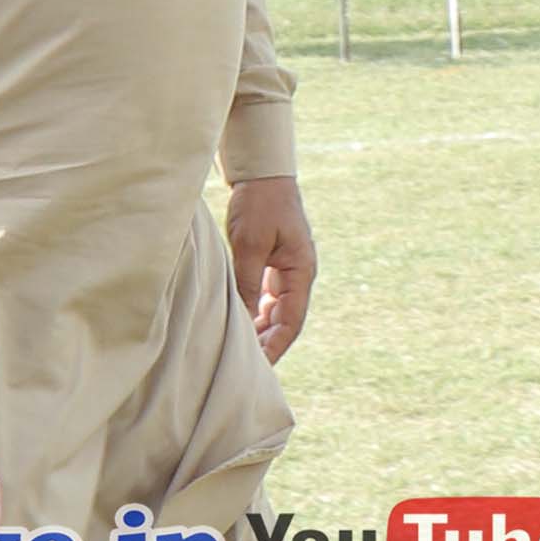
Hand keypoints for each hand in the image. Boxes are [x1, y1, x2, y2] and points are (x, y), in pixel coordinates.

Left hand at [225, 174, 317, 358]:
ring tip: (239, 350)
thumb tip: (240, 320)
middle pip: (285, 320)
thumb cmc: (259, 205)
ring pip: (275, 310)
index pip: (291, 321)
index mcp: (301, 272)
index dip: (276, 346)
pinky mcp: (274, 263)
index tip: (259, 367)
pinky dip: (254, 312)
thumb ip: (246, 284)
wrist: (262, 173)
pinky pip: (266, 296)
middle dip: (267, 343)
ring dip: (260, 329)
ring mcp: (287, 269)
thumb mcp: (249, 246)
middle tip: (245, 366)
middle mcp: (298, 275)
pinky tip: (238, 323)